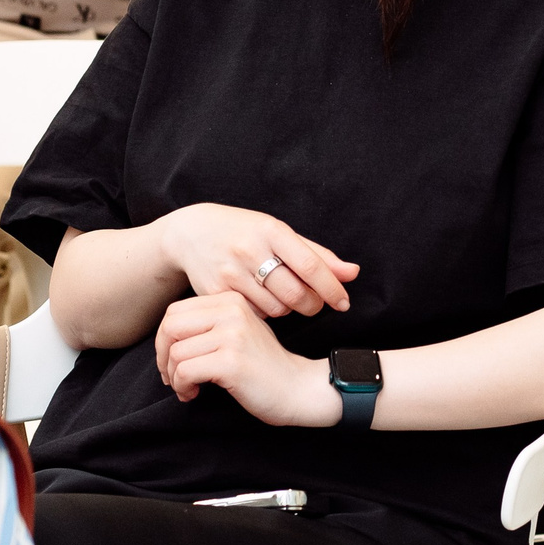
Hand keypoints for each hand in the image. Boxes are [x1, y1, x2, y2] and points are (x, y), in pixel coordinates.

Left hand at [155, 290, 340, 424]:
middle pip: (170, 327)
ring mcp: (232, 335)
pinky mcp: (231, 361)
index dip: (164, 339)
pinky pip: (185, 371)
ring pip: (175, 353)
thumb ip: (209, 324)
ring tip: (189, 388)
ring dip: (174, 378)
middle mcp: (231, 311)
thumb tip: (166, 337)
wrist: (300, 388)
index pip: (175, 311)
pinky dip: (182, 387)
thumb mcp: (239, 331)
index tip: (171, 361)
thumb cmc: (264, 366)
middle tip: (172, 377)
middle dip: (162, 356)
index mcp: (231, 300)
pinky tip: (195, 394)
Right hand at [156, 203, 356, 317]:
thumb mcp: (278, 233)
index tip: (343, 303)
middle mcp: (249, 251)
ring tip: (280, 294)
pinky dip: (264, 312)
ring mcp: (230, 273)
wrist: (191, 233)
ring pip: (276, 309)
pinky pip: (254, 314)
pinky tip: (258, 297)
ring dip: (287, 309)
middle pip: (295, 294)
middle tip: (313, 303)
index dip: (332, 288)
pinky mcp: (215, 292)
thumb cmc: (244, 231)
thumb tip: (352, 273)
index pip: (310, 265)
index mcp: (271, 230)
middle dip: (312, 305)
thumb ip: (317, 255)